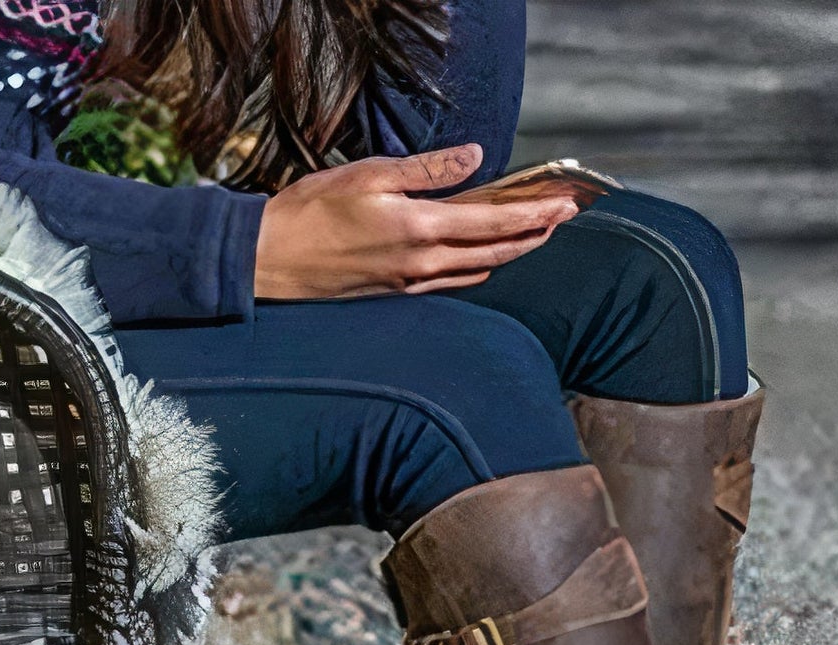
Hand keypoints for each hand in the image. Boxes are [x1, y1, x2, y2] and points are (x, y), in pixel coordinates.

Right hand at [253, 144, 579, 299]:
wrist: (273, 259)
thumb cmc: (313, 211)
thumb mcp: (371, 174)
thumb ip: (428, 170)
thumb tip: (476, 159)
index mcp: (420, 229)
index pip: (493, 221)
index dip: (534, 214)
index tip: (564, 205)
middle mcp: (423, 263)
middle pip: (495, 251)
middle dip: (534, 234)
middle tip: (563, 219)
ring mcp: (411, 282)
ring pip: (477, 269)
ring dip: (511, 253)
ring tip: (535, 235)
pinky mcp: (398, 293)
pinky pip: (451, 281)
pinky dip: (477, 267)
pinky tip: (486, 260)